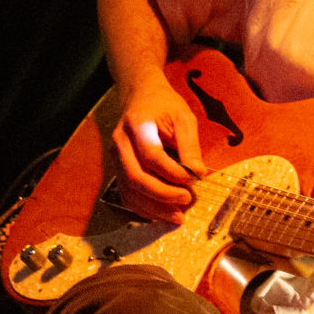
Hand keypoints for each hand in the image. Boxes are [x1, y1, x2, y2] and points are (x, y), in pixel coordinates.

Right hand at [112, 75, 207, 211]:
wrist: (140, 97)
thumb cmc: (164, 106)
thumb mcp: (183, 117)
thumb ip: (190, 145)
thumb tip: (198, 174)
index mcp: (137, 125)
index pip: (152, 156)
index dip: (174, 172)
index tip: (195, 178)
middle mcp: (120, 143)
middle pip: (136, 177)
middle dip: (163, 194)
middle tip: (187, 199)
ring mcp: (115, 158)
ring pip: (129, 190)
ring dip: (154, 207)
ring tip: (178, 216)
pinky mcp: (117, 170)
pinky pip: (127, 195)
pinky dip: (144, 208)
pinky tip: (162, 213)